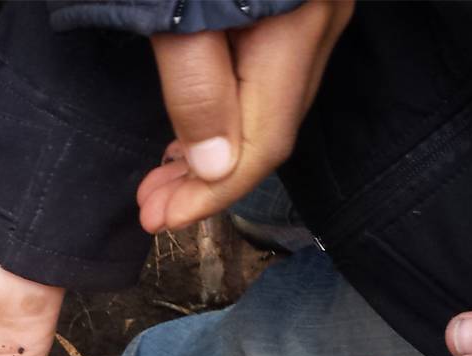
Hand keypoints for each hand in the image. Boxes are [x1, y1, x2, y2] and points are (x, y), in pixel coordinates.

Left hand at [136, 1, 352, 231]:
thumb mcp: (177, 19)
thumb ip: (197, 89)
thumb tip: (215, 168)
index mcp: (296, 32)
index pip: (264, 144)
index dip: (213, 193)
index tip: (163, 219)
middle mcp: (320, 28)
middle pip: (268, 133)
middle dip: (207, 182)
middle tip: (152, 209)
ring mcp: (313, 17)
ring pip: (268, 111)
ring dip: (213, 154)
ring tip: (162, 184)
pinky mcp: (294, 8)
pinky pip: (266, 83)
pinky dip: (227, 118)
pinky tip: (194, 136)